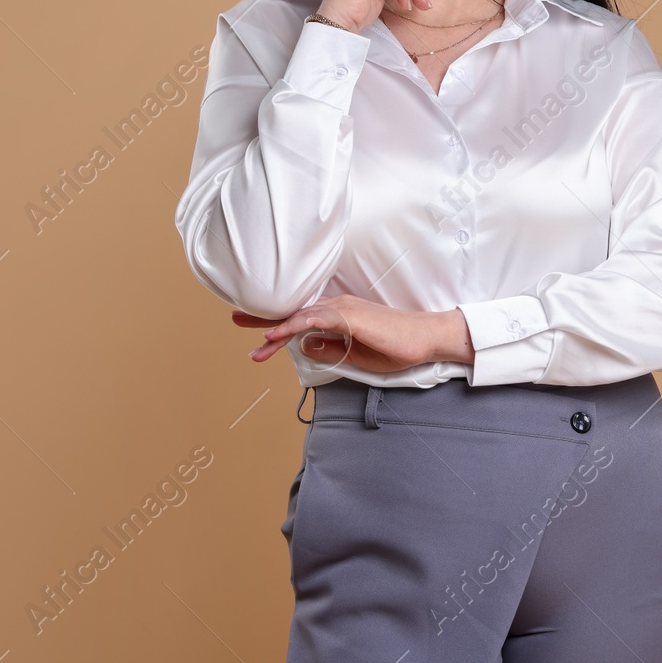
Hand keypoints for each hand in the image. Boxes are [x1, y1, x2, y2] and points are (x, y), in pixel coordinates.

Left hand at [233, 294, 473, 372]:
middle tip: (236, 318)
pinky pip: (313, 320)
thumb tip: (304, 346)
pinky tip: (274, 335)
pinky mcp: (349, 316)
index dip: (276, 323)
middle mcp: (337, 307)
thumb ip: (330, 350)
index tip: (255, 332)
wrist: (425, 338)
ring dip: (273, 327)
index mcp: (339, 315)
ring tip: (253, 340)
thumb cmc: (397, 346)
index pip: (301, 318)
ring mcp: (342, 309)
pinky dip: (291, 327)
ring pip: (299, 316)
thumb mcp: (356, 356)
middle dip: (264, 317)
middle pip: (294, 312)